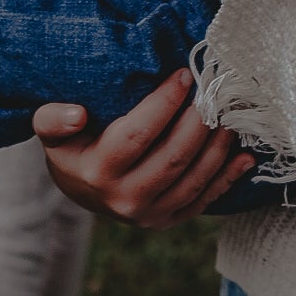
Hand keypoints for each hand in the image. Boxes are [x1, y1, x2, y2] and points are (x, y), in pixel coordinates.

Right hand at [31, 70, 255, 227]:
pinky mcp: (168, 221)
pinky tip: (244, 156)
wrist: (81, 189)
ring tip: (231, 114)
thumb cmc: (72, 147)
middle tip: (216, 90)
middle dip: (199, 120)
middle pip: (173, 157)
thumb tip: (77, 114)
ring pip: (194, 179)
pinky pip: (204, 200)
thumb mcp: (51, 131)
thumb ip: (53, 119)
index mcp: (97, 172)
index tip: (184, 75)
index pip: (137, 134)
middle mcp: (124, 199)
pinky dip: (227, 178)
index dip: (164, 104)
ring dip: (218, 146)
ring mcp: (149, 215)